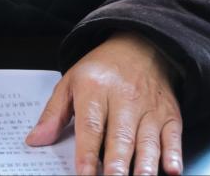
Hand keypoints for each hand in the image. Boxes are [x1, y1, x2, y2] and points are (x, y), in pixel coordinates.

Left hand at [25, 32, 182, 175]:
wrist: (140, 46)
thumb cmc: (102, 69)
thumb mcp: (70, 82)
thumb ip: (53, 114)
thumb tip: (35, 140)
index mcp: (95, 90)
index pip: (90, 126)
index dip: (86, 153)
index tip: (83, 174)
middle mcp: (124, 99)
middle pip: (120, 136)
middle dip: (117, 163)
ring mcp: (149, 108)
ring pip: (147, 140)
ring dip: (145, 163)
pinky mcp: (169, 114)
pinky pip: (173, 136)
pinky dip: (174, 153)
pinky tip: (172, 168)